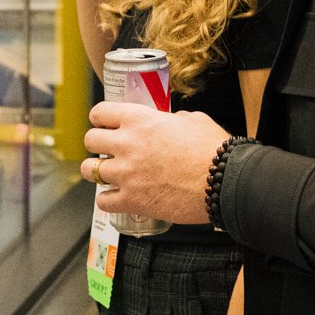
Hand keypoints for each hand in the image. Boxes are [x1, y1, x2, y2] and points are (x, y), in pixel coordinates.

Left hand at [83, 103, 226, 226]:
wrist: (225, 181)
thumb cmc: (214, 150)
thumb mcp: (193, 120)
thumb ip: (172, 120)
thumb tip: (169, 123)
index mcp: (140, 120)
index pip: (100, 112)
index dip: (101, 118)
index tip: (104, 124)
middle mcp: (127, 144)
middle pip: (90, 140)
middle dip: (97, 144)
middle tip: (107, 150)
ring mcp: (127, 174)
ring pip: (89, 170)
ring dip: (97, 171)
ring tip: (108, 174)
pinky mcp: (132, 200)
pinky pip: (103, 201)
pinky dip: (108, 200)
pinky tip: (117, 197)